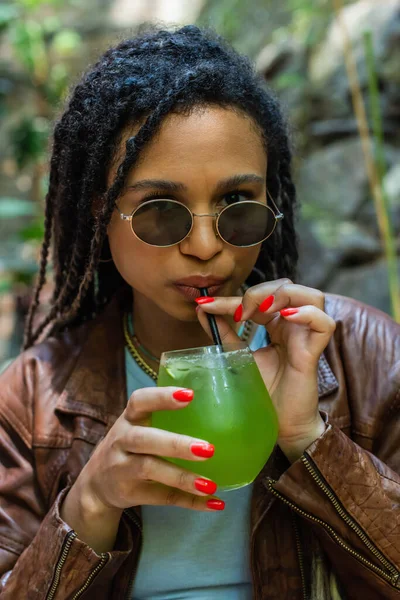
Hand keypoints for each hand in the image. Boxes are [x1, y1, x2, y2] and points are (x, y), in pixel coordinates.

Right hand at [61, 387, 222, 551]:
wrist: (96, 484)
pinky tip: (214, 502)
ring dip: (182, 477)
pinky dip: (189, 502)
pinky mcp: (130, 494)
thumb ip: (163, 418)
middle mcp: (122, 441)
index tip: (190, 395)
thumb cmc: (130, 446)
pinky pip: (162, 497)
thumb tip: (216, 415)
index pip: (140, 401)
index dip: (162, 397)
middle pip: (145, 440)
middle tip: (208, 449)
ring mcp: (122, 468)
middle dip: (176, 444)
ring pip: (151, 470)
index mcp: (129, 419)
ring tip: (210, 484)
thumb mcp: (137, 426)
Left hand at [196, 279, 335, 460]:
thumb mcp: (237, 357)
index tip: (204, 303)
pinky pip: (324, 323)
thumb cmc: (263, 393)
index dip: (231, 298)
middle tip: (239, 312)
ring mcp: (306, 337)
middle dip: (259, 291)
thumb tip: (201, 309)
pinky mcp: (314, 352)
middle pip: (287, 286)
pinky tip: (285, 318)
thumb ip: (223, 333)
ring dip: (285, 295)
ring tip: (262, 310)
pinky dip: (307, 314)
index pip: (258, 298)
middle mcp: (293, 326)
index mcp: (276, 324)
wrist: (278, 425)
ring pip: (312, 296)